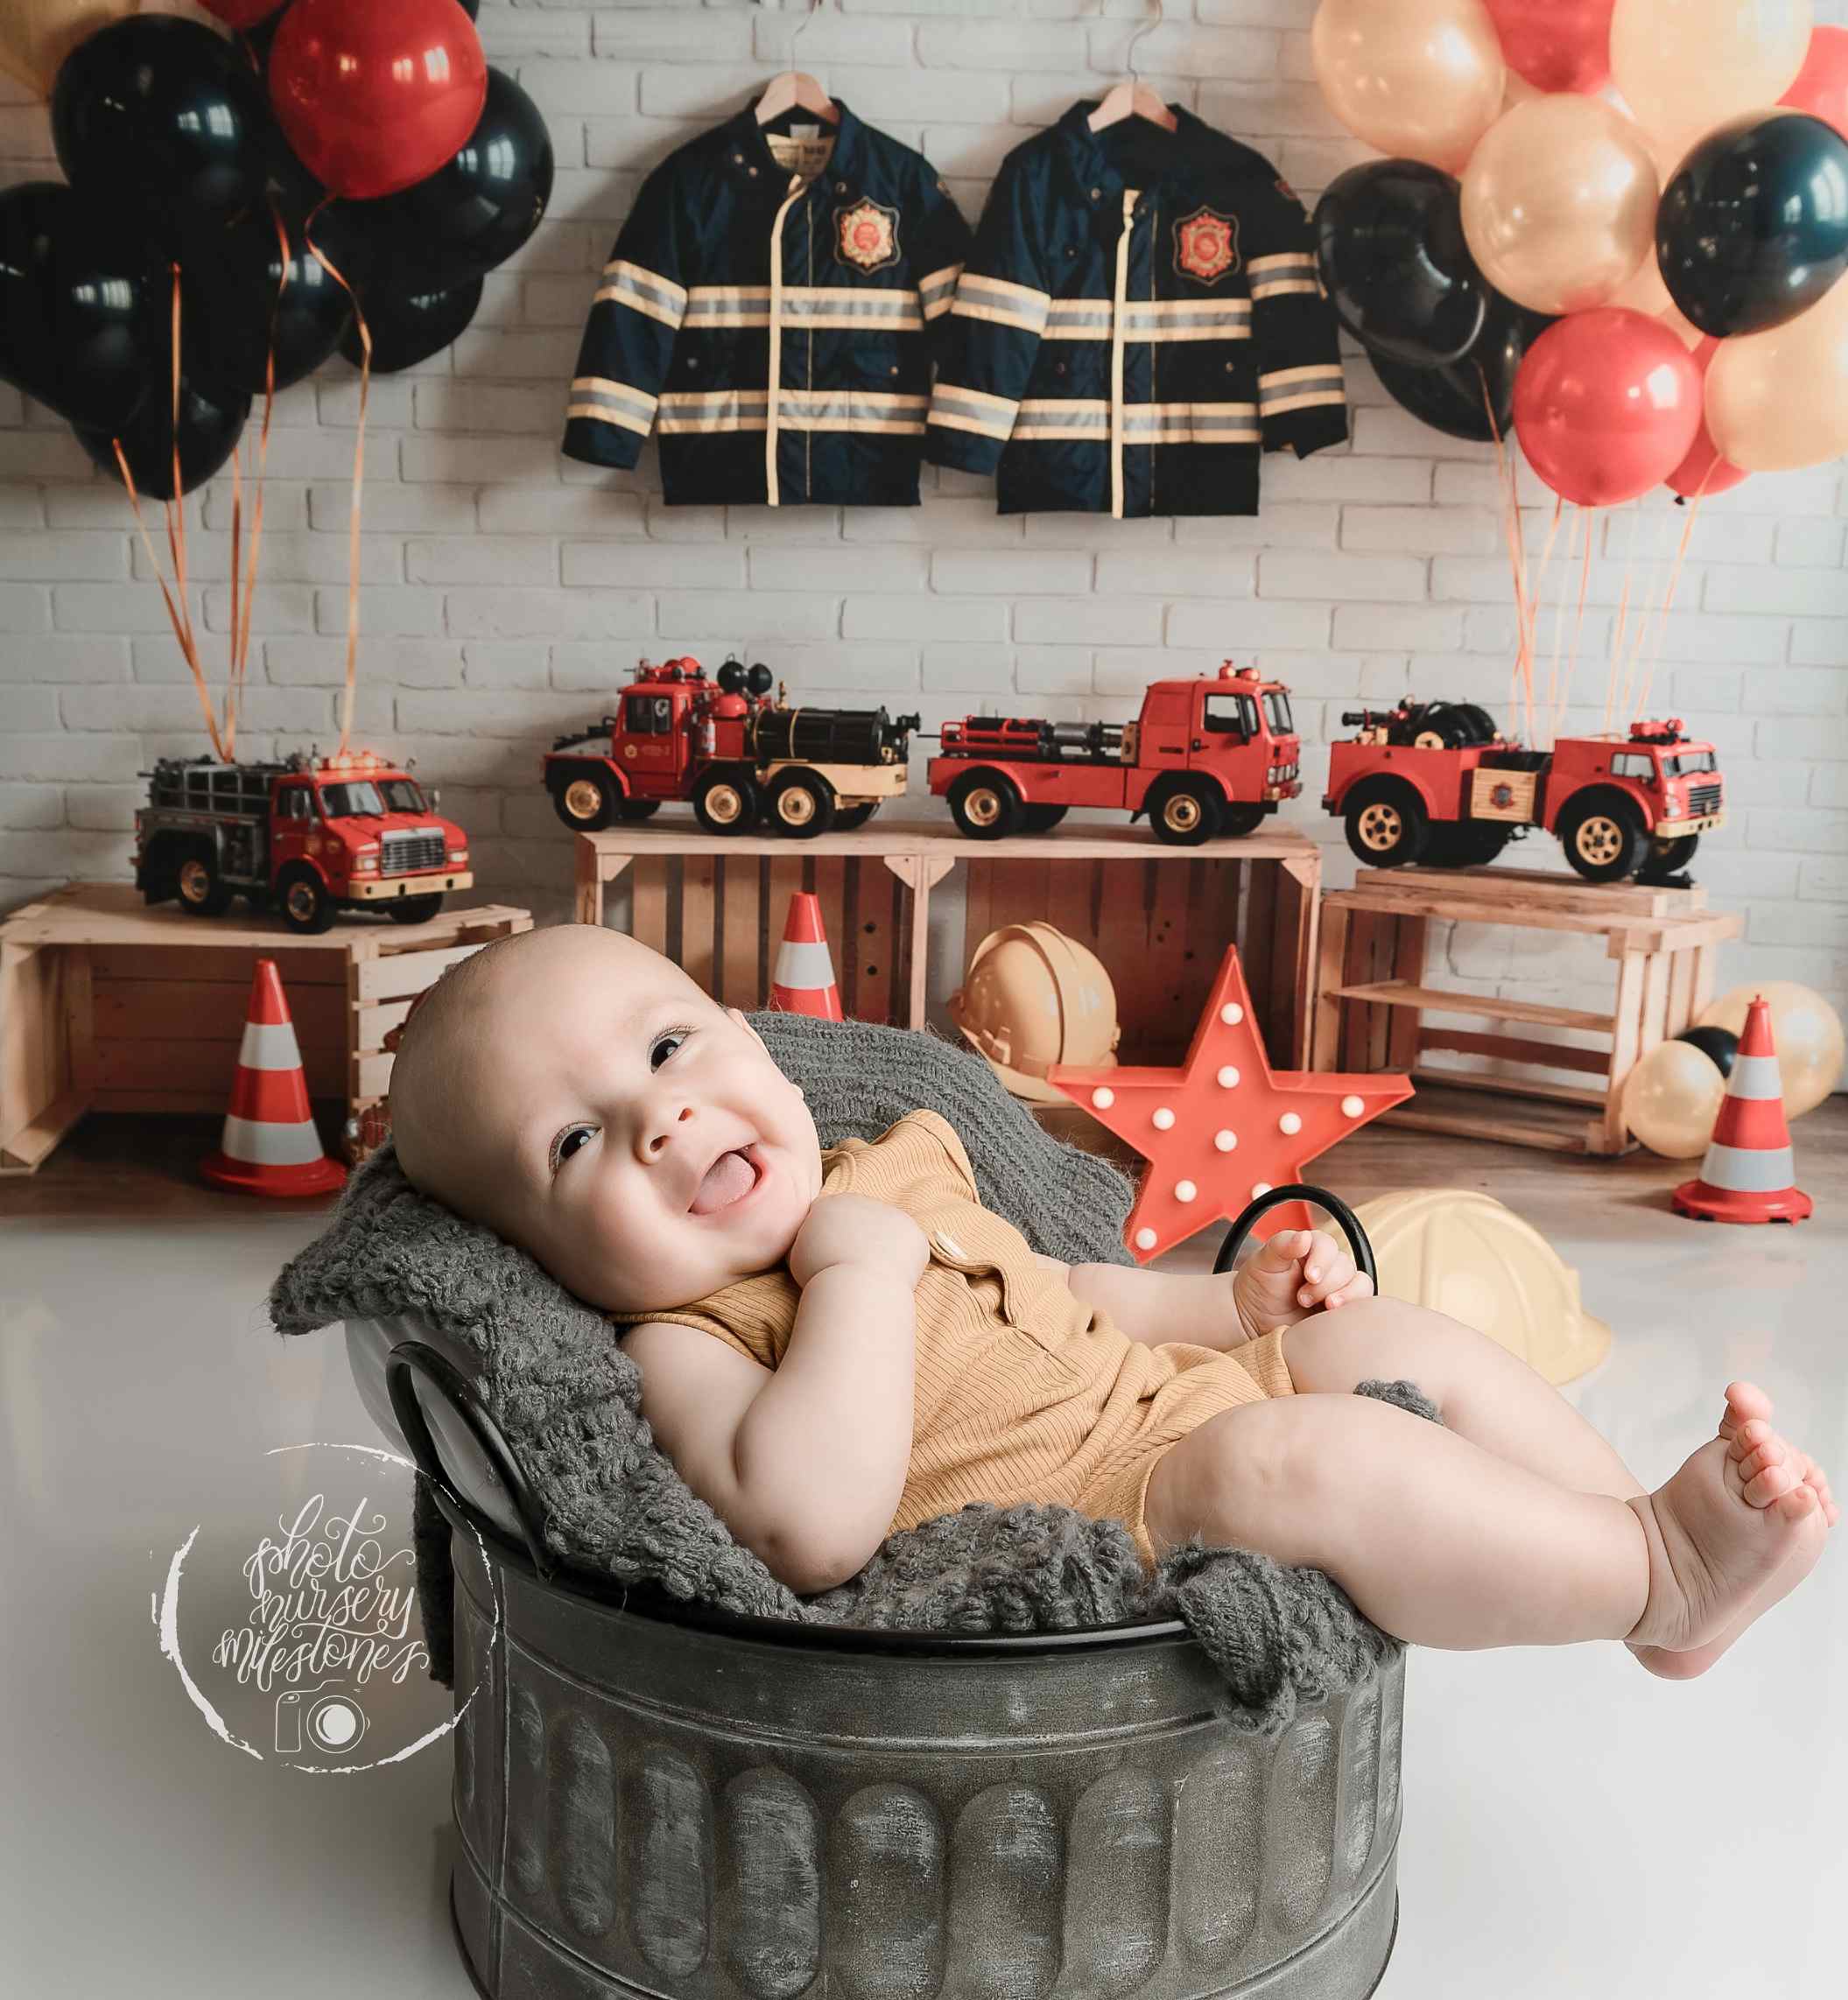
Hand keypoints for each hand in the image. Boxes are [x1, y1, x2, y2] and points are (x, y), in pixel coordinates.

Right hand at [789, 1194, 929, 1289]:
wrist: (856, 1286)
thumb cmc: (822, 1276)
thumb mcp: (798, 1254)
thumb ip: (807, 1239)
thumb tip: (815, 1240)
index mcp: (831, 1203)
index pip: (834, 1216)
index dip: (834, 1239)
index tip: (834, 1259)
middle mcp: (862, 1201)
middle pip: (862, 1220)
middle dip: (860, 1240)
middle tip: (855, 1268)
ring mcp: (891, 1215)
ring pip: (886, 1232)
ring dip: (882, 1249)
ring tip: (872, 1275)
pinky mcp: (913, 1232)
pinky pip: (908, 1247)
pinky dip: (903, 1263)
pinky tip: (891, 1277)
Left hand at [1232, 1227, 1372, 1339]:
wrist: (1255, 1321)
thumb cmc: (1258, 1287)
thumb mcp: (1263, 1263)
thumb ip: (1282, 1246)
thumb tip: (1304, 1236)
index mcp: (1309, 1248)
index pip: (1327, 1245)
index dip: (1323, 1259)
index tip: (1309, 1276)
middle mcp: (1328, 1265)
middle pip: (1344, 1266)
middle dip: (1325, 1284)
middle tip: (1302, 1298)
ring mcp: (1338, 1287)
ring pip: (1360, 1283)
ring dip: (1345, 1295)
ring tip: (1325, 1308)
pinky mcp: (1344, 1309)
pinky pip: (1363, 1305)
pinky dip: (1354, 1308)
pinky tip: (1334, 1315)